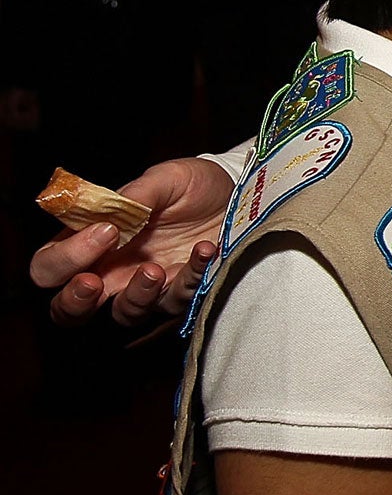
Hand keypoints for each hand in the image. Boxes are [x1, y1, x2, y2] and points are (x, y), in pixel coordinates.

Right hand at [30, 158, 234, 329]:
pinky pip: (181, 300)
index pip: (49, 267)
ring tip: (155, 269)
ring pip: (124, 314)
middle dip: (74, 302)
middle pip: (68, 312)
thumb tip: (105, 215)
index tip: (103, 232)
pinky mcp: (185, 293)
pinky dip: (193, 277)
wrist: (239, 194)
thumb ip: (132, 197)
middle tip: (93, 282)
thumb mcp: (163, 180)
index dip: (65, 258)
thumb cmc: (191, 187)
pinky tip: (206, 249)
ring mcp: (149, 287)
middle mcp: (113, 272)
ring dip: (137, 296)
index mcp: (92, 243)